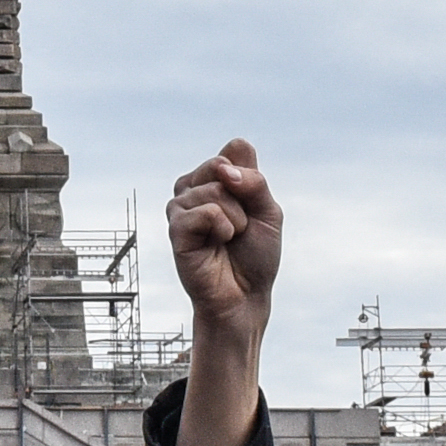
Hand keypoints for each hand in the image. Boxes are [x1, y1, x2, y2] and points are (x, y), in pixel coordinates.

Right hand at [167, 142, 282, 325]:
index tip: (251, 207)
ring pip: (214, 190)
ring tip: (228, 239)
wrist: (246, 295)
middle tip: (240, 226)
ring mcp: (181, 207)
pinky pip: (205, 212)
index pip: (235, 150)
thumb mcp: (269, 212)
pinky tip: (216, 244)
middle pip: (221, 165)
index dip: (251, 179)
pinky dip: (222, 228)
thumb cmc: (255, 255)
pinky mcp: (176, 228)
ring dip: (235, 219)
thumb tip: (224, 170)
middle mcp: (194, 188)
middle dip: (242, 199)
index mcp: (215, 179)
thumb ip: (255, 182)